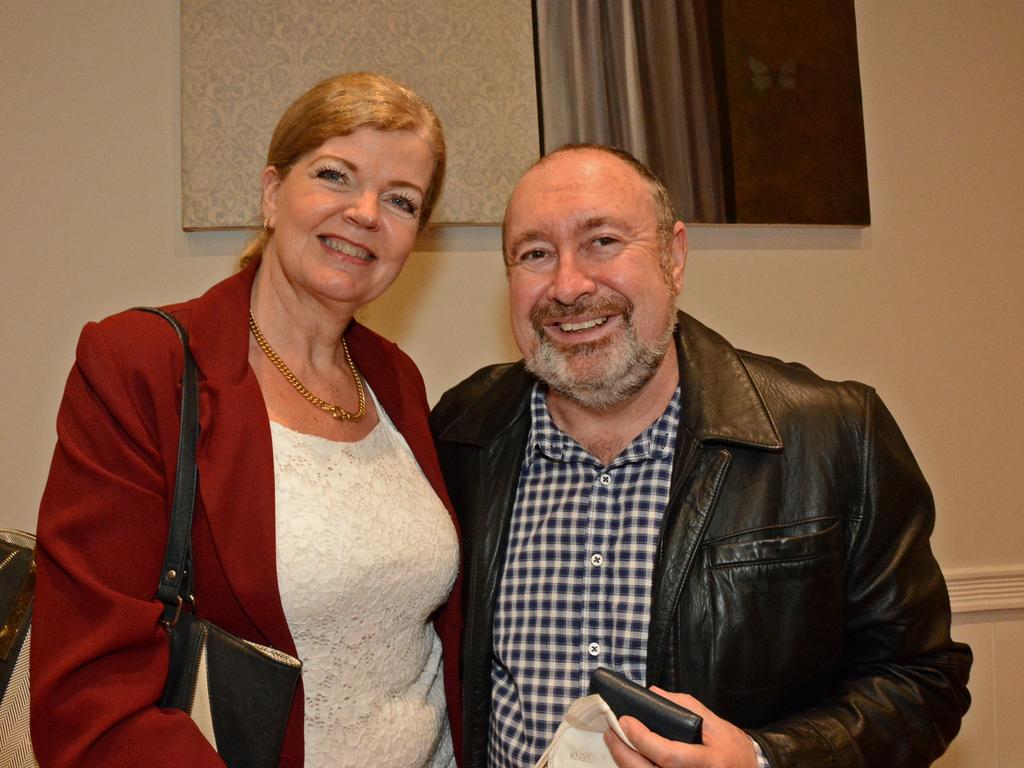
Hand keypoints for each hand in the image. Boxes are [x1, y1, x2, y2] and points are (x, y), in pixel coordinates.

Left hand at [603, 688, 757, 767]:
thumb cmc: (731, 747)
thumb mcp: (714, 722)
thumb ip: (683, 705)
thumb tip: (652, 694)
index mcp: (708, 761)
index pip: (668, 754)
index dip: (643, 739)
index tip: (626, 720)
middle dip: (624, 753)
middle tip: (610, 731)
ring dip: (625, 762)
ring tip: (614, 741)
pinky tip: (628, 756)